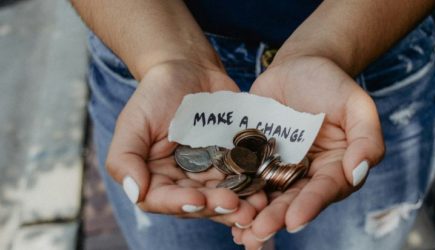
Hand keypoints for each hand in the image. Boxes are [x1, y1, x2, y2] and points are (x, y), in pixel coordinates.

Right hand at [106, 61, 266, 226]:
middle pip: (199, 203)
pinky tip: (266, 190)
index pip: (163, 200)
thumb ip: (125, 158)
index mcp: (156, 177)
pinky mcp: (233, 161)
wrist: (189, 69)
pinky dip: (254, 186)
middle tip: (236, 206)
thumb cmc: (156, 94)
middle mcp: (183, 181)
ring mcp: (210, 173)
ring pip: (224, 196)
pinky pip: (244, 178)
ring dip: (241, 205)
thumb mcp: (133, 122)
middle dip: (217, 207)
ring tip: (256, 207)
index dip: (180, 204)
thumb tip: (135, 193)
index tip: (198, 199)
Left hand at [232, 56, 384, 248]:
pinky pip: (245, 177)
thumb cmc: (331, 83)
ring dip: (254, 215)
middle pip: (293, 200)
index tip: (294, 220)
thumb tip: (358, 173)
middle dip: (276, 218)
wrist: (298, 66)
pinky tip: (222, 207)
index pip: (325, 190)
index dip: (310, 205)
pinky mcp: (255, 158)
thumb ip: (366, 138)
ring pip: (267, 196)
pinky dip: (235, 193)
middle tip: (258, 232)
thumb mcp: (356, 104)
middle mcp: (307, 175)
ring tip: (239, 231)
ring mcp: (279, 168)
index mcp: (335, 168)